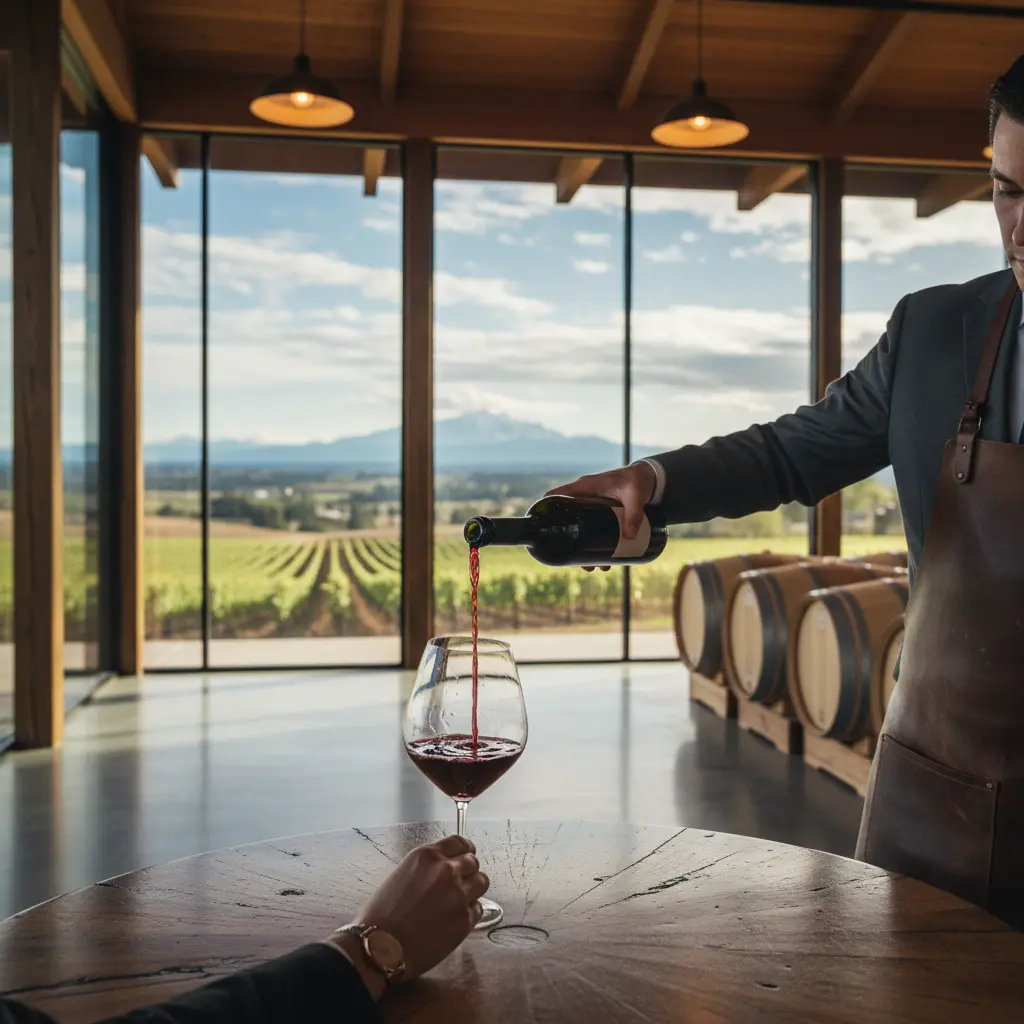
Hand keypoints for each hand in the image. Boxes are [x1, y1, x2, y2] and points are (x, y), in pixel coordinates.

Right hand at [329, 836, 487, 998]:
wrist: (380, 947)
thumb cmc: (381, 914)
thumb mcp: (401, 875)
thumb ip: (426, 869)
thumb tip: (440, 871)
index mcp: (427, 856)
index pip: (459, 842)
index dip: (466, 849)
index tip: (467, 855)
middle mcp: (446, 870)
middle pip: (473, 862)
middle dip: (468, 871)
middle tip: (460, 883)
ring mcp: (459, 895)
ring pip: (482, 882)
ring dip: (473, 889)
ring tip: (460, 901)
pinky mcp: (465, 920)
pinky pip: (478, 909)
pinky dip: (470, 912)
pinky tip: (455, 919)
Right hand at [546, 462, 656, 569]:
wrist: (649, 477)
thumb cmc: (637, 480)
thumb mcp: (635, 496)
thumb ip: (634, 514)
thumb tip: (630, 537)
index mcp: (584, 487)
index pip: (556, 495)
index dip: (545, 508)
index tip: (542, 527)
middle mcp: (584, 496)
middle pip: (567, 519)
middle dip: (570, 542)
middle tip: (578, 562)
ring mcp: (592, 505)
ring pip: (580, 528)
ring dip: (584, 548)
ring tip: (594, 567)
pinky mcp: (602, 513)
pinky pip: (592, 529)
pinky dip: (595, 544)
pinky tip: (605, 560)